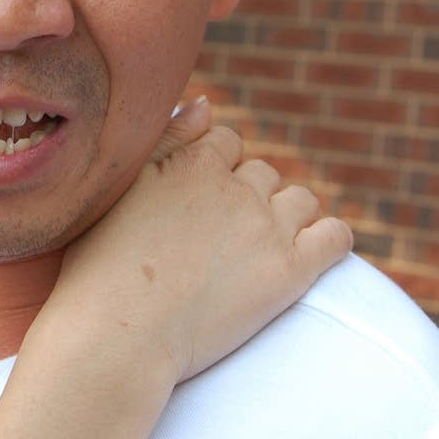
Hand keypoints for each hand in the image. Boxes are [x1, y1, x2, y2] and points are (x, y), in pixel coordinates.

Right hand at [0, 100, 351, 438]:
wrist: (117, 335)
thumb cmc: (102, 264)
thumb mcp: (123, 186)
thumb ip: (168, 138)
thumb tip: (208, 104)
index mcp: (194, 160)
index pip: (225, 141)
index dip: (213, 169)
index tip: (197, 203)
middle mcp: (237, 186)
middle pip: (261, 172)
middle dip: (247, 194)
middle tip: (219, 237)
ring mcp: (267, 228)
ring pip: (299, 200)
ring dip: (284, 215)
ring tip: (256, 249)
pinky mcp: (290, 272)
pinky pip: (336, 237)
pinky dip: (330, 239)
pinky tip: (311, 253)